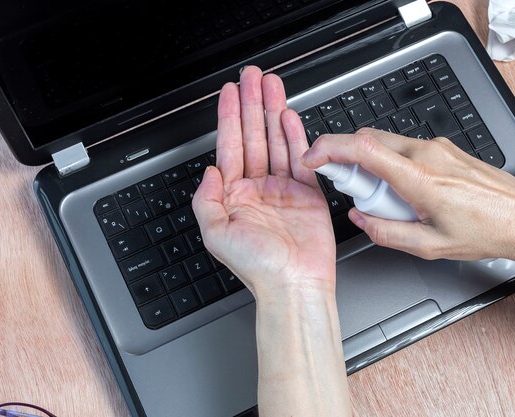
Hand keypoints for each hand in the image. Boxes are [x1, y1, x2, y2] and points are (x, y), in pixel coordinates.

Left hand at [192, 67, 335, 299]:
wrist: (294, 285)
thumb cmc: (257, 267)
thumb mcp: (215, 234)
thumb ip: (205, 199)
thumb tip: (210, 169)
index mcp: (233, 196)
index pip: (229, 146)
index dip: (228, 116)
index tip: (229, 92)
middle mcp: (257, 189)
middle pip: (253, 136)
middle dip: (252, 104)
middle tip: (252, 77)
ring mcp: (283, 189)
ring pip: (277, 141)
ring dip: (273, 112)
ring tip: (272, 86)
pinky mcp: (308, 194)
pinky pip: (301, 158)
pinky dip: (296, 136)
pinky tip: (290, 117)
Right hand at [301, 128, 514, 263]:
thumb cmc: (488, 231)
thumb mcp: (430, 246)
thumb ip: (386, 232)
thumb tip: (361, 219)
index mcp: (420, 177)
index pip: (363, 148)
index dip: (329, 148)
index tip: (312, 157)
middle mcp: (428, 153)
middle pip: (369, 139)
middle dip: (348, 158)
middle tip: (350, 188)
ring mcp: (439, 147)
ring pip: (387, 144)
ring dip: (373, 165)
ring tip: (387, 200)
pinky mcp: (446, 149)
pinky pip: (406, 149)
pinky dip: (392, 165)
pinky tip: (407, 193)